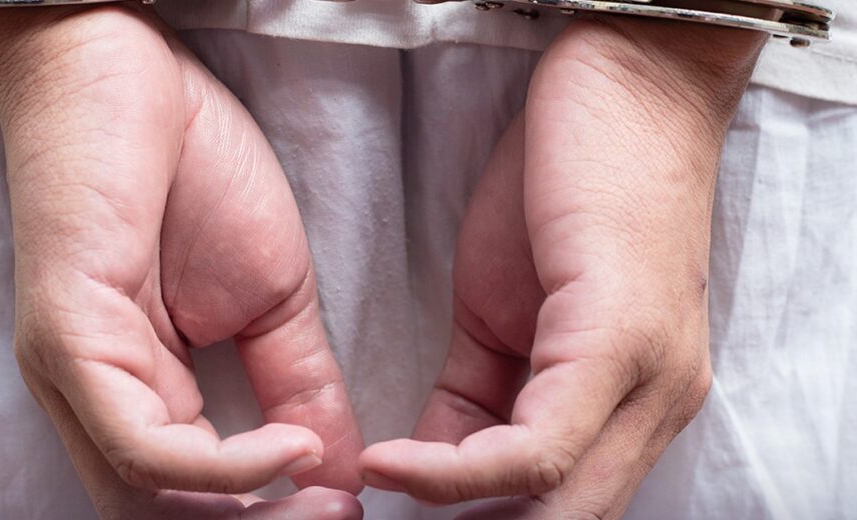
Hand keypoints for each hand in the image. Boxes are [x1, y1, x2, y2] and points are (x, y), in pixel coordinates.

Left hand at [0, 5, 362, 517]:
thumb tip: (341, 470)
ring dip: (247, 517)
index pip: (194, 498)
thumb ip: (300, 387)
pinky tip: (289, 444)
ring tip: (326, 498)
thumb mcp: (273, 300)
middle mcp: (97, 401)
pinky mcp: (67, 339)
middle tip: (340, 519)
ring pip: (144, 502)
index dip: (272, 517)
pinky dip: (223, 466)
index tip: (348, 507)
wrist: (134, 73)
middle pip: (166, 517)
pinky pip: (139, 445)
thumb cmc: (195, 175)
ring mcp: (76, 375)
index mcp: (141, 394)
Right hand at [360, 17, 764, 517]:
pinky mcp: (619, 338)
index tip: (400, 514)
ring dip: (452, 511)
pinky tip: (395, 459)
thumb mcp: (504, 311)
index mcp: (632, 403)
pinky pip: (538, 447)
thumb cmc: (568, 189)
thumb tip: (425, 463)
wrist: (628, 80)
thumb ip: (474, 396)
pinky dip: (455, 471)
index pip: (559, 504)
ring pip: (556, 503)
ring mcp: (648, 377)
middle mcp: (656, 407)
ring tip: (377, 488)